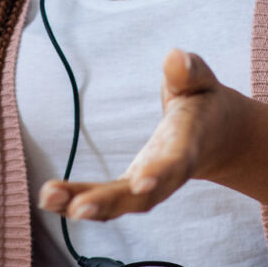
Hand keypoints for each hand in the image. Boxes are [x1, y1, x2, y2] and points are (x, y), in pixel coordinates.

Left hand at [38, 48, 249, 222]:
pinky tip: (50, 197)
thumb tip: (175, 57)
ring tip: (49, 199)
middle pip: (142, 197)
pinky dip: (77, 201)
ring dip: (86, 205)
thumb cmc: (203, 102)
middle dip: (110, 203)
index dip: (160, 174)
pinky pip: (105, 200)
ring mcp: (148, 186)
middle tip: (78, 209)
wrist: (218, 137)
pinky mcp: (130, 188)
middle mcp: (167, 174)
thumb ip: (189, 72)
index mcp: (188, 144)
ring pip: (120, 204)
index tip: (141, 183)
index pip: (175, 163)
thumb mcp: (201, 81)